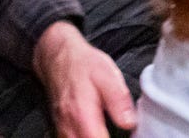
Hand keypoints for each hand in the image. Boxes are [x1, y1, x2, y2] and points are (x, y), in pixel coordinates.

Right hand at [32, 22, 135, 137]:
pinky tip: (95, 132)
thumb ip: (119, 101)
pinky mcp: (60, 127)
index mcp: (82, 114)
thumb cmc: (84, 65)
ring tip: (107, 131)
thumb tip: (130, 123)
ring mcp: (62, 128)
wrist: (58, 57)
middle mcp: (68, 125)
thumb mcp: (108, 76)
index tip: (128, 136)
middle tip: (119, 133)